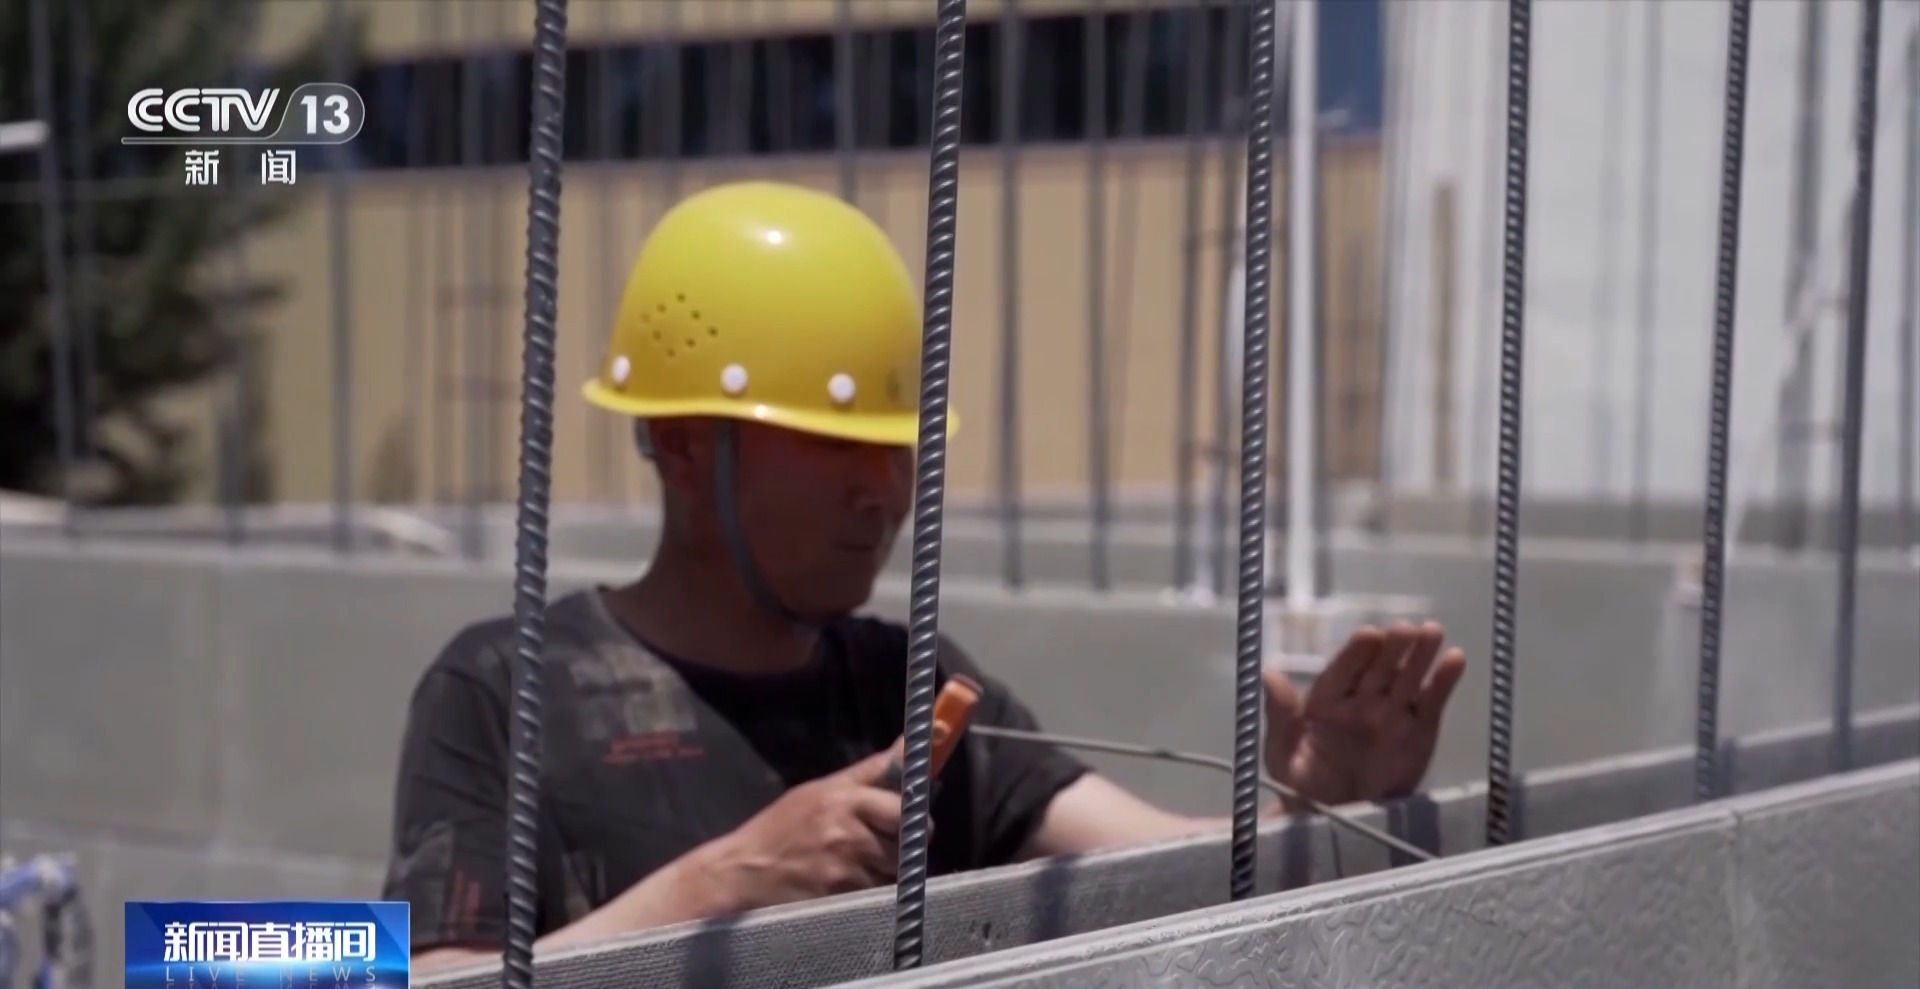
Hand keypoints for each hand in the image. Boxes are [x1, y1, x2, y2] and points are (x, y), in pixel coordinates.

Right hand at [693, 749, 902, 911]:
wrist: (743, 872)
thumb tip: (912, 744)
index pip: (905, 807)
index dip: (911, 816)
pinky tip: (845, 884)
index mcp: (845, 798)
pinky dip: (869, 892)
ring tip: (857, 865)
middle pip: (908, 842)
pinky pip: (876, 894)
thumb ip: (871, 771)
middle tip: (882, 844)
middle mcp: (848, 832)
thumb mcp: (821, 789)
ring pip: (895, 872)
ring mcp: (845, 868)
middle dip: (903, 845)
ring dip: (886, 871)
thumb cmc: (783, 827)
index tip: (908, 820)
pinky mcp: (841, 897)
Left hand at [1263, 622, 1466, 808]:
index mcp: (1327, 698)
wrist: (1335, 821)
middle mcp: (1362, 699)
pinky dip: (1444, 681)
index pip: (1343, 668)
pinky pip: (1431, 702)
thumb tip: (1269, 675)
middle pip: (1379, 666)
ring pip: (1407, 677)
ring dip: (1421, 655)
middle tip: (1407, 629)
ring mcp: (1392, 712)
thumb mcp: (1281, 755)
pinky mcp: (1420, 730)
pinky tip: (1456, 659)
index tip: (1370, 635)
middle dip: (1393, 647)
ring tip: (1433, 631)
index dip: (1356, 651)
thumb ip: (1280, 717)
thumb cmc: (1302, 786)